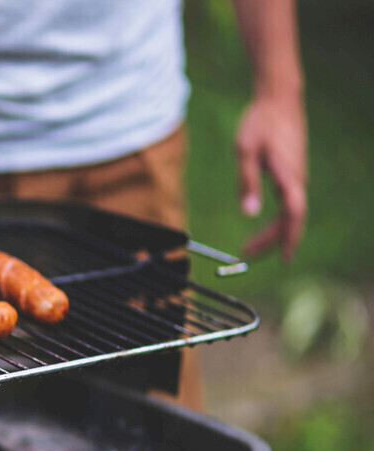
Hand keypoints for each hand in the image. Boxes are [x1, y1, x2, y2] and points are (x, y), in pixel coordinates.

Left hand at [235, 93, 307, 261]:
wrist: (278, 99)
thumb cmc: (260, 122)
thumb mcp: (245, 150)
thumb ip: (246, 181)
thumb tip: (248, 213)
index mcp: (289, 176)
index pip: (293, 215)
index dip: (288, 238)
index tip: (283, 258)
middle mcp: (297, 179)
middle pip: (290, 219)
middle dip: (272, 241)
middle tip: (247, 254)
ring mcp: (297, 176)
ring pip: (290, 213)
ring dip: (273, 232)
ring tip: (250, 247)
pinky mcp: (292, 173)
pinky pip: (289, 204)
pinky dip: (278, 220)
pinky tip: (267, 228)